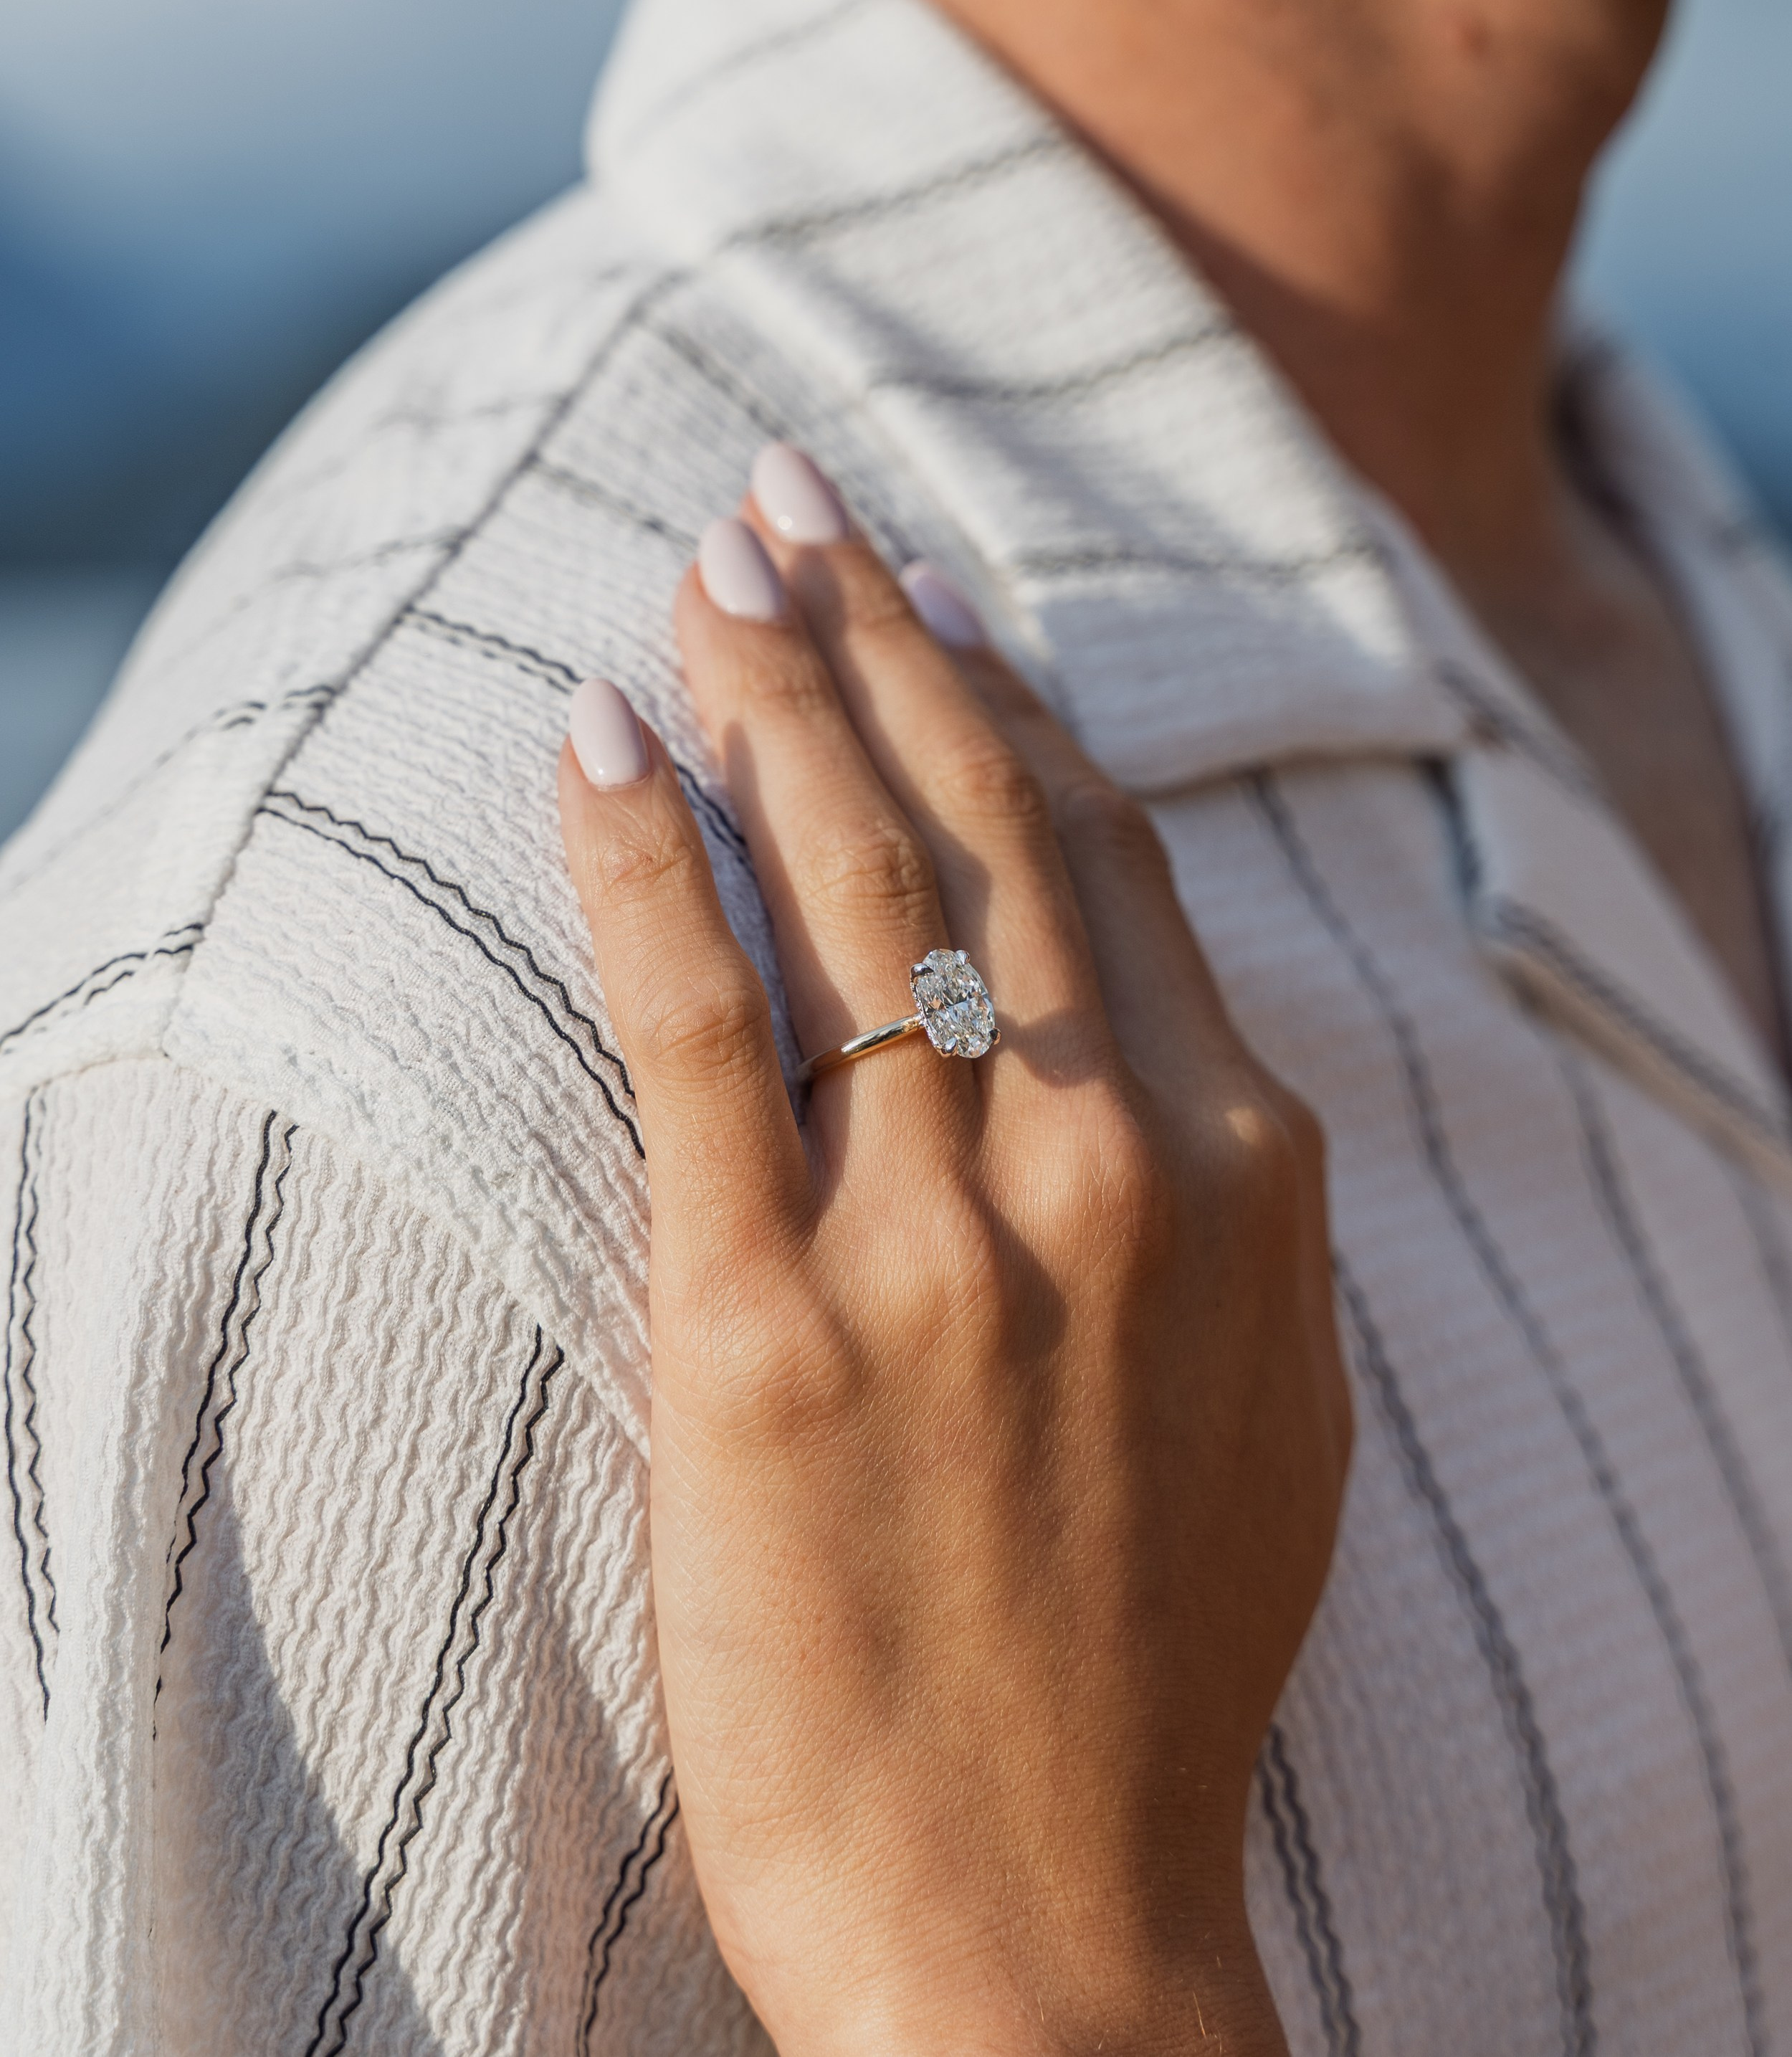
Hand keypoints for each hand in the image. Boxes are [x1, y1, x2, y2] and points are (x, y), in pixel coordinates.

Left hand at [558, 449, 1350, 2056]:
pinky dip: (639, 854)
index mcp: (1244, 1165)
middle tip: (790, 505)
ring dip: (769, 692)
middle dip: (877, 634)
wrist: (1049, 1926)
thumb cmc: (1152, 1663)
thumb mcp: (1271, 1390)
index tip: (927, 595)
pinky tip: (594, 735)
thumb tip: (1162, 1027)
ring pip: (847, 879)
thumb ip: (1231, 1187)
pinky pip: (696, 1016)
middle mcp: (1110, 1161)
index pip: (1106, 855)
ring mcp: (941, 1237)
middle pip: (977, 820)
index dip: (1007, 697)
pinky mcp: (764, 1322)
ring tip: (707, 571)